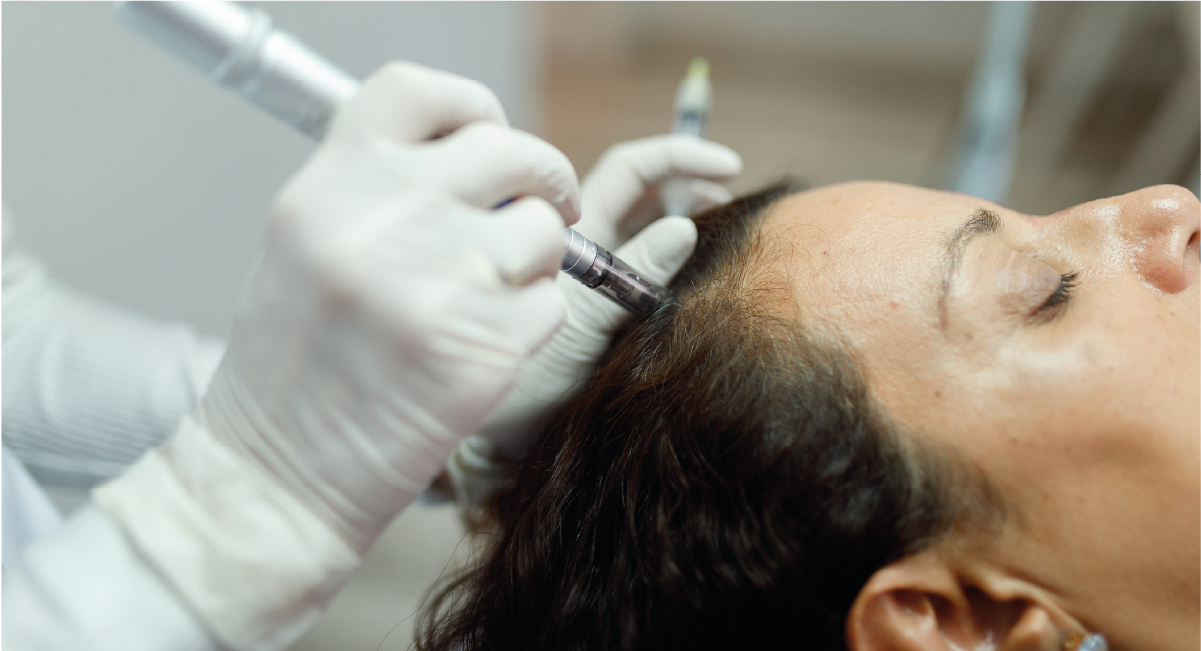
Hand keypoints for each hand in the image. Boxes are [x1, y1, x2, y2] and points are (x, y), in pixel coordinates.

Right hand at [198, 61, 579, 552]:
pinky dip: (533, 322)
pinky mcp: (483, 350)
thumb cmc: (291, 365)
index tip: (491, 132)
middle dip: (542, 174)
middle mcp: (383, 222)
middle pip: (507, 149)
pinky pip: (551, 303)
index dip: (470, 105)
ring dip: (536, 259)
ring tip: (494, 296)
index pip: (418, 93)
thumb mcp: (306, 246)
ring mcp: (437, 286)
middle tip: (547, 202)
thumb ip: (379, 190)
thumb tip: (477, 162)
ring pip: (543, 230)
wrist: (275, 475)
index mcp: (328, 188)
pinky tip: (488, 347)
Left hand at [474, 134, 741, 459]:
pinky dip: (696, 269)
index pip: (630, 170)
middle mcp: (596, 248)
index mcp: (577, 234)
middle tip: (732, 209)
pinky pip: (669, 276)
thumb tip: (685, 227)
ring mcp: (613, 280)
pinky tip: (714, 282)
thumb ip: (632, 273)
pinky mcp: (629, 313)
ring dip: (700, 227)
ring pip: (664, 231)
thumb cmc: (528, 379)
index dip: (678, 158)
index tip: (728, 165)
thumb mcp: (582, 320)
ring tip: (728, 246)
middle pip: (653, 193)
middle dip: (697, 188)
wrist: (511, 437)